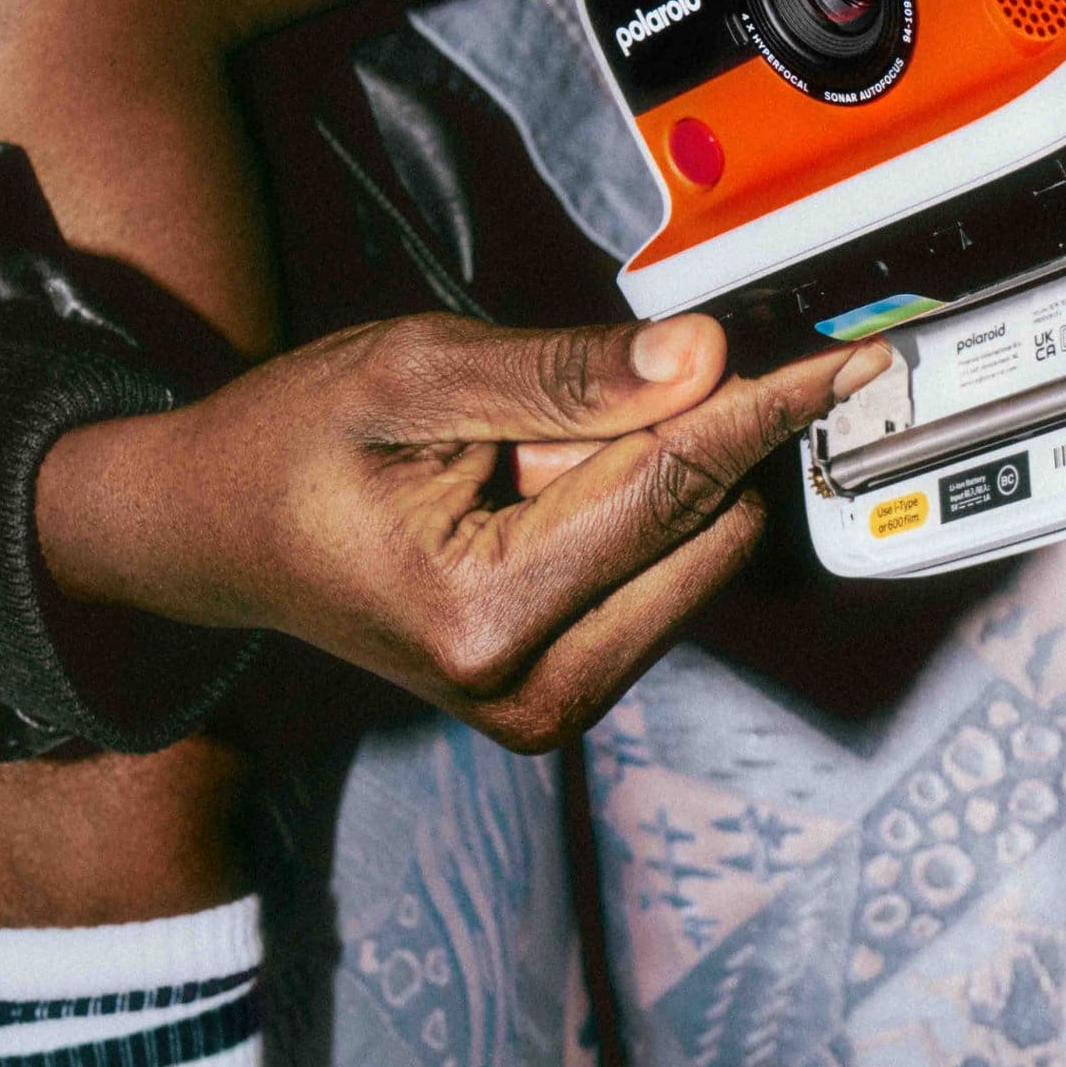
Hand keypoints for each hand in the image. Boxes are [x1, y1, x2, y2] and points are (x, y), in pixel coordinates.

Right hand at [34, 308, 882, 748]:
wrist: (212, 534)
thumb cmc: (291, 447)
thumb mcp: (411, 372)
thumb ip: (562, 374)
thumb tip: (703, 360)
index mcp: (486, 615)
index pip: (676, 491)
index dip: (768, 410)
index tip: (853, 363)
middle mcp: (529, 688)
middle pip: (699, 527)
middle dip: (662, 441)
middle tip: (538, 409)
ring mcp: (545, 706)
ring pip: (688, 555)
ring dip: (634, 483)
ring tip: (508, 463)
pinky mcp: (558, 697)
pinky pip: (654, 580)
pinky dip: (620, 520)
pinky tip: (528, 497)